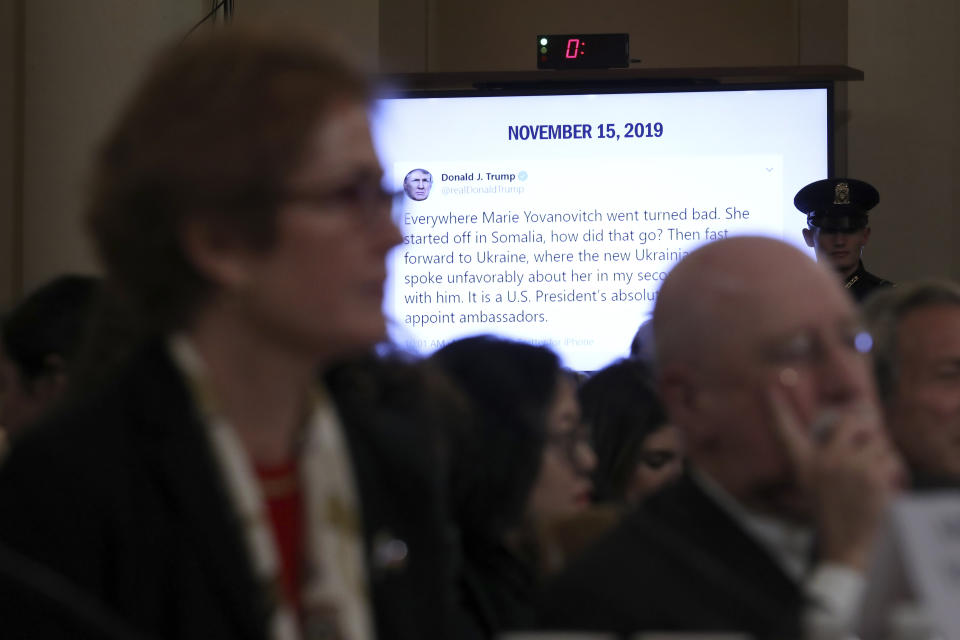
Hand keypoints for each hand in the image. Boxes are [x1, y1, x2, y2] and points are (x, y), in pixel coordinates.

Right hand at [766, 385, 905, 569]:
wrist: (845, 544)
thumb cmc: (832, 512)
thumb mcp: (814, 483)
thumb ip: (825, 456)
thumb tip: (852, 425)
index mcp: (804, 463)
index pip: (785, 430)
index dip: (776, 408)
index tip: (768, 388)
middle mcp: (823, 461)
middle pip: (851, 421)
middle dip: (866, 426)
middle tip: (867, 441)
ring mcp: (848, 467)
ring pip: (879, 440)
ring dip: (882, 454)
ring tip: (873, 473)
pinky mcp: (871, 476)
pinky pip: (891, 458)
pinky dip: (893, 470)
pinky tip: (881, 486)